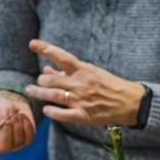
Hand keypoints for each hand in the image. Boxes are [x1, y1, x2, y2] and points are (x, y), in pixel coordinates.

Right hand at [0, 91, 35, 159]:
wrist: (9, 101)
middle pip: (4, 148)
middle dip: (4, 128)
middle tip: (2, 116)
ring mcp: (14, 147)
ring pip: (17, 140)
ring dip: (14, 123)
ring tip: (10, 115)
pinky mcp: (26, 141)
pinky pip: (29, 136)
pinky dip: (25, 123)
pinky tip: (20, 117)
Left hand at [24, 39, 142, 127]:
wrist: (129, 102)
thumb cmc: (108, 85)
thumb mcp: (90, 72)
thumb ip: (67, 73)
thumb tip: (46, 70)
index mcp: (83, 70)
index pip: (61, 57)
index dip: (46, 49)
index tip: (33, 44)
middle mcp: (81, 84)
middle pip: (52, 80)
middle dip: (41, 81)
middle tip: (37, 82)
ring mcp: (82, 100)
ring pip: (54, 96)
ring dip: (39, 93)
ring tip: (30, 91)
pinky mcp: (84, 115)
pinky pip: (64, 115)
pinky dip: (53, 112)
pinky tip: (46, 110)